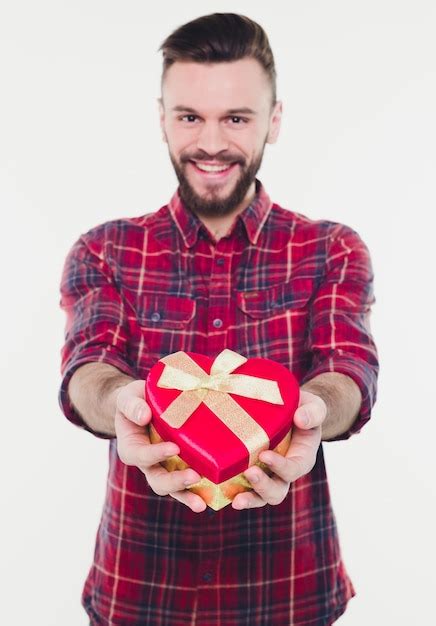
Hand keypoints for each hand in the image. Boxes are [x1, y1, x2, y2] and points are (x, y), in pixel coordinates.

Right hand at [114, 380, 206, 512]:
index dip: (156, 454)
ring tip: (201, 502)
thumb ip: (132, 405)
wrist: (144, 404)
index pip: (141, 455)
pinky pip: (187, 485)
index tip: (174, 448)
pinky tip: (211, 499)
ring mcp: (163, 468)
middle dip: (174, 481)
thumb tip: (144, 415)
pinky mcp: (179, 467)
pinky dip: (197, 493)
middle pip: (157, 480)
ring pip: (172, 489)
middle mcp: (147, 463)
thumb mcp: (128, 397)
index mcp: (131, 447)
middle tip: (194, 476)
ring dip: (186, 495)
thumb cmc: (136, 400)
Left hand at [232, 390, 326, 509]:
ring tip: (236, 500)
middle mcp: (284, 472)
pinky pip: (243, 488)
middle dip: (263, 486)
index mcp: (302, 458)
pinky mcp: (249, 472)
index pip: (294, 469)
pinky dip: (233, 493)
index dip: (280, 466)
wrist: (287, 410)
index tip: (265, 455)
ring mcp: (266, 475)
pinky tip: (222, 493)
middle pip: (277, 491)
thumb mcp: (314, 406)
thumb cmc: (302, 409)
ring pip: (260, 497)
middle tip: (250, 472)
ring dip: (249, 499)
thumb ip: (313, 412)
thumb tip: (300, 419)